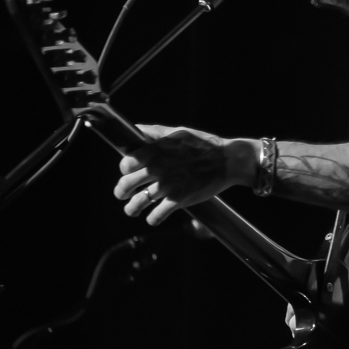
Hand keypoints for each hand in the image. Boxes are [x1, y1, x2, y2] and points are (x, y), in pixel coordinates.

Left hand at [113, 124, 255, 225]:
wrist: (227, 161)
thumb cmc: (204, 144)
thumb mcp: (178, 132)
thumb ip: (155, 132)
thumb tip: (136, 129)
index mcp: (156, 151)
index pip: (126, 163)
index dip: (124, 169)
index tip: (128, 172)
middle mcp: (158, 168)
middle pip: (126, 184)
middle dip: (121, 191)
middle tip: (122, 194)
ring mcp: (168, 185)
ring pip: (138, 203)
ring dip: (131, 209)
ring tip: (131, 210)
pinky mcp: (179, 200)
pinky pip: (157, 215)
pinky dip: (153, 219)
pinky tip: (153, 218)